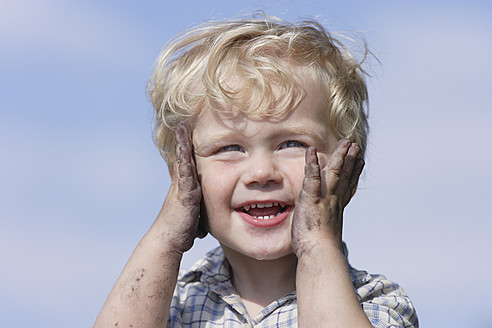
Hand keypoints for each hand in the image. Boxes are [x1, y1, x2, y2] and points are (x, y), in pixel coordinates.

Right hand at [156, 122, 204, 255]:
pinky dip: (184, 157)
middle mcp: (182, 183)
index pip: (189, 162)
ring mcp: (182, 186)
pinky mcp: (184, 192)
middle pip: (184, 156)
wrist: (169, 241)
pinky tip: (183, 146)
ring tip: (181, 125)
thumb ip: (200, 214)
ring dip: (182, 142)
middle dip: (184, 139)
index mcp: (186, 186)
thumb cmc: (182, 231)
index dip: (188, 148)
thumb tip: (205, 225)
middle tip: (183, 121)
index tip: (190, 132)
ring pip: (183, 160)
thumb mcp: (195, 217)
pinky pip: (185, 171)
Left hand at [291, 139, 363, 256]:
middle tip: (355, 145)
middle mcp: (334, 201)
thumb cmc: (318, 250)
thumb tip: (326, 232)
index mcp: (336, 209)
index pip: (348, 187)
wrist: (319, 255)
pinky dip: (312, 163)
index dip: (355, 173)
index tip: (361, 162)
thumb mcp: (324, 234)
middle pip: (345, 176)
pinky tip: (311, 151)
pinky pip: (313, 177)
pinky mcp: (311, 199)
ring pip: (334, 172)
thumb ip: (325, 226)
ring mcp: (324, 199)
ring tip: (345, 142)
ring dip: (340, 155)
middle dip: (350, 159)